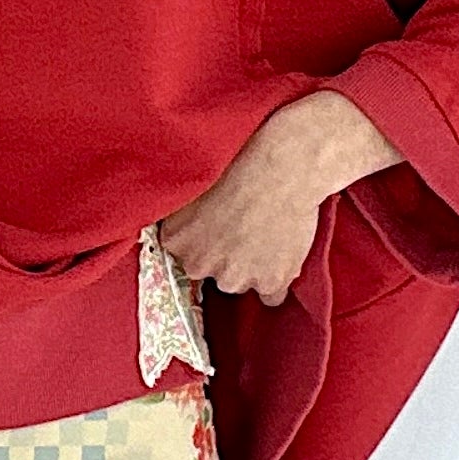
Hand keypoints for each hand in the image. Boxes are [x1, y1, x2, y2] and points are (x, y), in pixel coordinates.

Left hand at [156, 89, 397, 308]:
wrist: (281, 168)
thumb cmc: (239, 163)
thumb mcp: (194, 182)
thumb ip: (182, 211)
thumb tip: (184, 218)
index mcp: (176, 239)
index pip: (184, 253)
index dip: (206, 239)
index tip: (220, 225)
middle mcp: (199, 264)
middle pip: (211, 271)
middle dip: (226, 255)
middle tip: (246, 226)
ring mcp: (234, 278)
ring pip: (240, 281)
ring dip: (252, 266)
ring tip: (268, 232)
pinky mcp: (268, 282)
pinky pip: (271, 296)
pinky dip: (276, 281)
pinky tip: (281, 258)